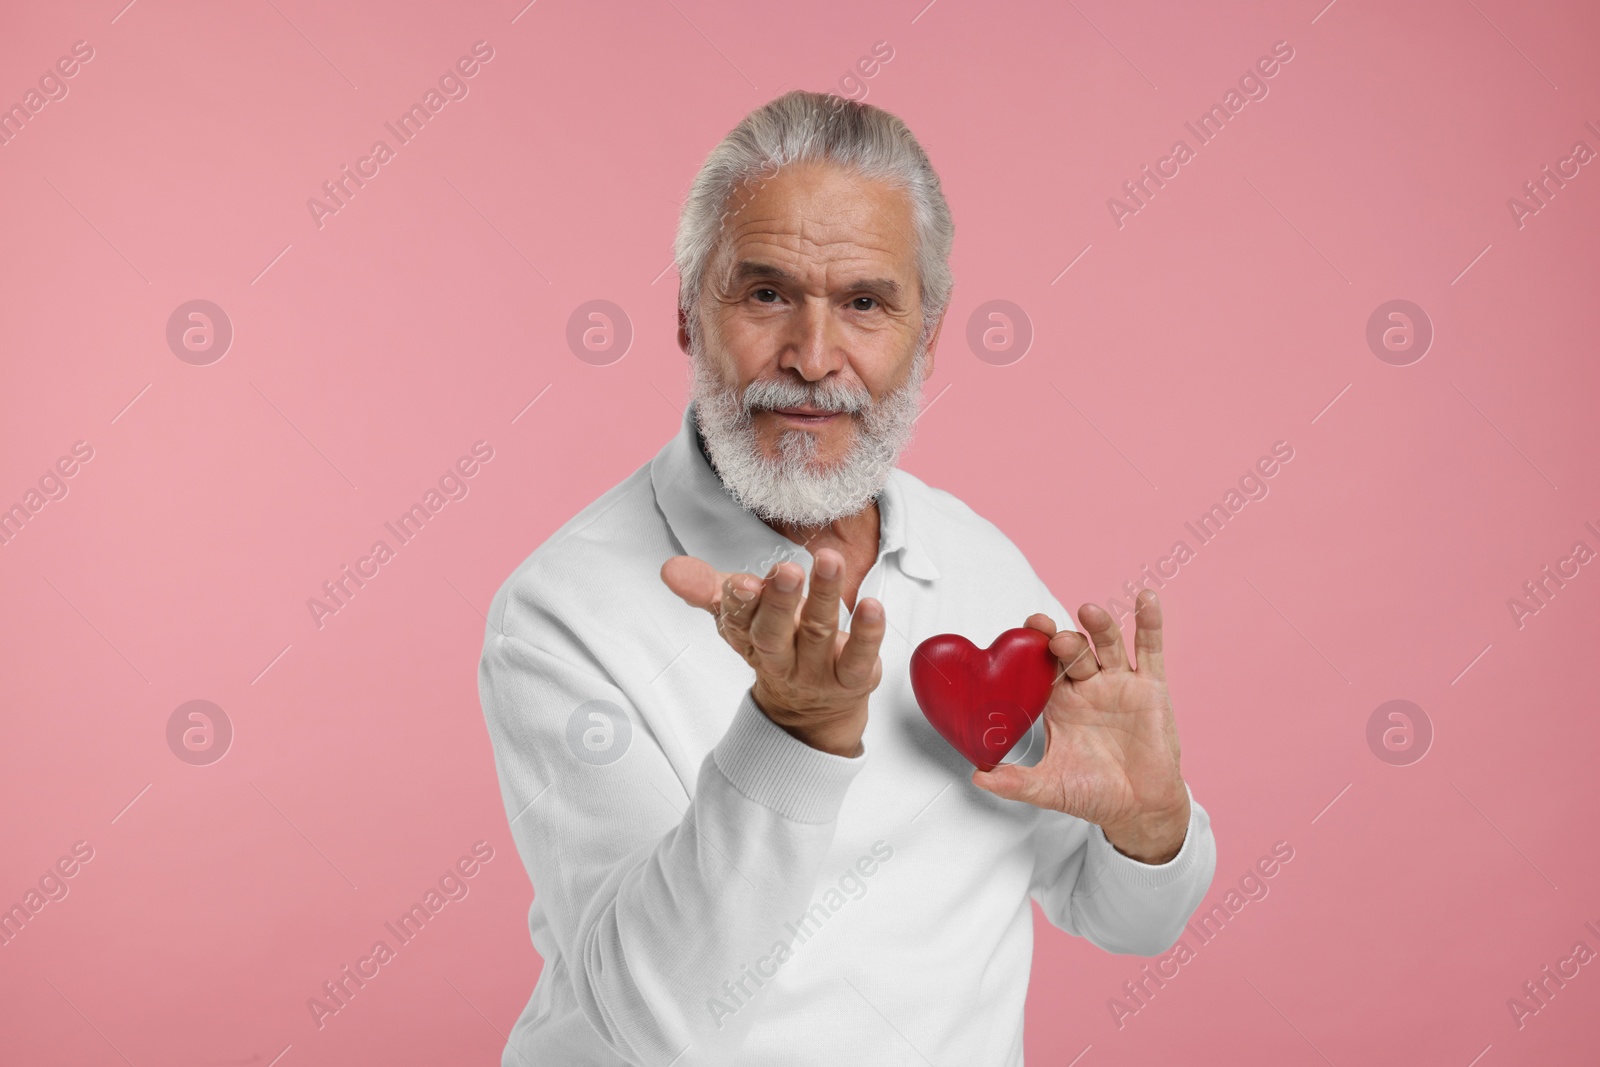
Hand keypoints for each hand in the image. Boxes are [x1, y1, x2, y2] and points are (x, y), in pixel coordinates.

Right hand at [660, 548, 885, 756]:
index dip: (739, 603)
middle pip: (773, 634)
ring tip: (828, 562)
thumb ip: (708, 588)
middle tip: (785, 571)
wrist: (812, 710)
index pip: (738, 621)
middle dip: (778, 603)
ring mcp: (815, 672)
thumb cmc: (776, 645)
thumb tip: (669, 569)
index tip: (741, 583)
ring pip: (818, 634)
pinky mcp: (851, 679)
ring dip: (823, 596)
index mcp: (748, 639)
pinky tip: (872, 606)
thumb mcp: (739, 616)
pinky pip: (858, 658)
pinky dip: (866, 633)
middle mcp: (779, 659)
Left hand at [972, 590, 1190, 863]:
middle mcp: (1086, 686)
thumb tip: (978, 777)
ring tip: (1089, 613)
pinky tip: (1145, 600)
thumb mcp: (1050, 788)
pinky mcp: (1151, 686)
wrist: (1140, 808)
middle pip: (1070, 650)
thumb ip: (1016, 782)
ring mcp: (1119, 682)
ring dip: (1098, 626)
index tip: (1020, 632)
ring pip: (1106, 644)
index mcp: (1059, 702)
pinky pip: (1149, 649)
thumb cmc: (1093, 794)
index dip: (1030, 649)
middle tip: (1042, 626)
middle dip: (1057, 636)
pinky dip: (1149, 623)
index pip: (1040, 666)